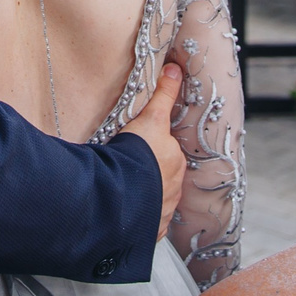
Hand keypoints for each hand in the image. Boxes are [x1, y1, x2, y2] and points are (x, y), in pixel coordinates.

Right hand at [120, 64, 188, 234]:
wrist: (120, 194)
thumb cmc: (134, 155)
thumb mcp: (150, 118)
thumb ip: (163, 94)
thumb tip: (174, 68)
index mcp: (174, 161)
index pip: (166, 153)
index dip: (151, 150)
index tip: (139, 154)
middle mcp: (174, 186)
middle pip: (162, 176)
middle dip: (149, 173)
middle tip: (127, 169)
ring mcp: (163, 209)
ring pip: (155, 199)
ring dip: (144, 195)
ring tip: (123, 190)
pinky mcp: (151, 228)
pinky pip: (147, 221)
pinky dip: (139, 216)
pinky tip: (125, 211)